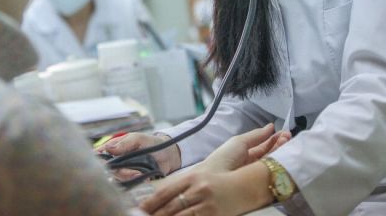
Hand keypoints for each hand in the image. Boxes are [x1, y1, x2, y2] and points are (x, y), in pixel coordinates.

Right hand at [97, 132, 180, 176]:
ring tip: (139, 173)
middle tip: (131, 170)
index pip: (100, 153)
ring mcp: (124, 170)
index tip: (103, 163)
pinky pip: (128, 183)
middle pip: (108, 169)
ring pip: (118, 177)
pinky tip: (142, 177)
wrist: (168, 154)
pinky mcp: (132, 179)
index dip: (97, 159)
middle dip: (119, 170)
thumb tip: (108, 148)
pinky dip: (134, 181)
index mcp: (116, 147)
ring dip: (128, 176)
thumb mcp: (138, 139)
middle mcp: (117, 159)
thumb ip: (124, 143)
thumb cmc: (152, 143)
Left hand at [140, 162, 271, 215]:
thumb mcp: (201, 174)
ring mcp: (205, 202)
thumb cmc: (222, 177)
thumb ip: (181, 183)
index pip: (163, 192)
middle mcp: (197, 188)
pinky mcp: (214, 214)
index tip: (136, 210)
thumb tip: (160, 191)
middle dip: (154, 215)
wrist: (248, 182)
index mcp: (191, 176)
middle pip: (168, 207)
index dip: (148, 203)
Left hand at [200, 123, 291, 172]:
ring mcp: (259, 177)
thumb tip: (271, 126)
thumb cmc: (225, 158)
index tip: (285, 133)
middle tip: (288, 137)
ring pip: (275, 164)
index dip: (275, 139)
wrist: (217, 181)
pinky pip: (275, 176)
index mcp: (247, 155)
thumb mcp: (239, 142)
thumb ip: (256, 135)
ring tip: (288, 143)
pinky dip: (282, 167)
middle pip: (271, 155)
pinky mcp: (265, 189)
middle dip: (281, 145)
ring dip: (282, 153)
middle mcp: (254, 166)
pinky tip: (287, 157)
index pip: (265, 147)